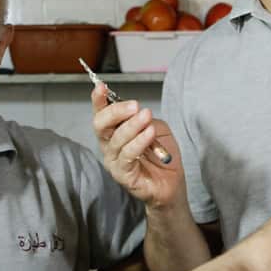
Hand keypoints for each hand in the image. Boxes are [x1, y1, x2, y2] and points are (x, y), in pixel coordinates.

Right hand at [90, 84, 184, 208]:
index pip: (101, 114)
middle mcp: (109, 146)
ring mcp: (114, 162)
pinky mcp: (123, 175)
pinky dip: (138, 142)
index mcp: (114, 132)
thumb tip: (136, 112)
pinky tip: (149, 134)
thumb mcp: (156, 128)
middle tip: (134, 105)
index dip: (98, 100)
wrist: (172, 183)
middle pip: (101, 125)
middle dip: (116, 111)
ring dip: (133, 126)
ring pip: (116, 139)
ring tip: (147, 117)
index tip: (101, 87)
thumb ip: (144, 118)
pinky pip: (127, 156)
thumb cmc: (161, 156)